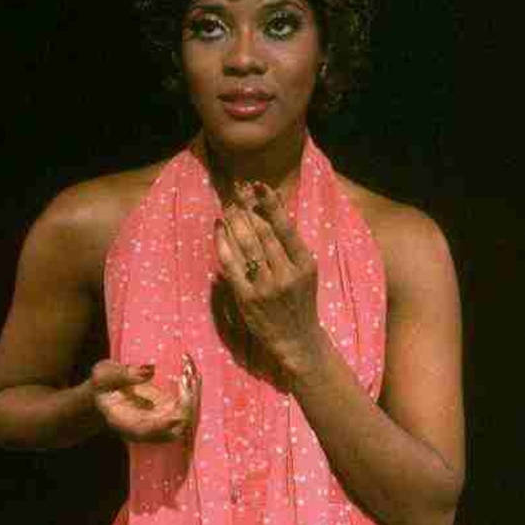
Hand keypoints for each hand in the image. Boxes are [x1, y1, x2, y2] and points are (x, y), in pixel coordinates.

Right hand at [91, 355, 200, 445]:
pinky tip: (189, 364)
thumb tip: (150, 371)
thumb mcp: (104, 375)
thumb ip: (122, 374)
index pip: (146, 431)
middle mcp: (147, 427)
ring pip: (187, 415)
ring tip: (188, 365)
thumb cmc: (103, 384)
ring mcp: (161, 421)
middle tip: (185, 374)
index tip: (176, 412)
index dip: (163, 425)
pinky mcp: (171, 410)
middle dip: (187, 403)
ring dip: (193, 392)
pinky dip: (193, 385)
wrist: (108, 392)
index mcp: (125, 423)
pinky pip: (189, 402)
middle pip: (174, 428)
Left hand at [213, 180, 323, 372]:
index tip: (259, 185)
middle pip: (262, 232)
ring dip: (234, 221)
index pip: (285, 227)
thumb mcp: (305, 271)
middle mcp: (286, 274)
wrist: (296, 339)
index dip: (270, 203)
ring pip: (246, 245)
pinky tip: (219, 228)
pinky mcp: (246, 297)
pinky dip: (223, 243)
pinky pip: (231, 264)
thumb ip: (290, 243)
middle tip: (237, 191)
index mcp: (305, 264)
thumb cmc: (300, 300)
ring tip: (228, 205)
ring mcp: (265, 286)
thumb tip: (273, 207)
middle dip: (248, 208)